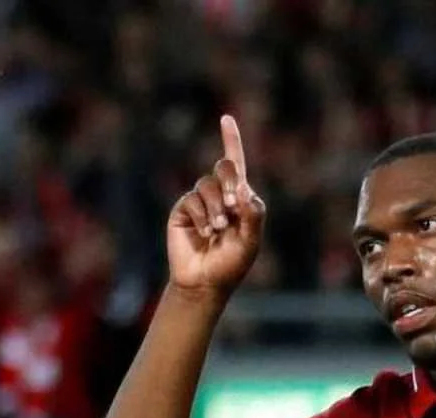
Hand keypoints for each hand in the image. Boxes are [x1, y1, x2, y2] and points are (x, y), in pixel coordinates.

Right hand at [166, 115, 265, 297]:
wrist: (205, 282)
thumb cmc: (231, 264)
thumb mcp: (250, 242)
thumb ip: (253, 215)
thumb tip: (244, 189)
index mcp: (240, 199)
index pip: (236, 165)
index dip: (231, 140)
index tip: (226, 118)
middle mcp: (220, 195)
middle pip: (223, 168)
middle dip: (229, 182)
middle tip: (234, 205)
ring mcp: (200, 202)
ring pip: (207, 185)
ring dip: (216, 207)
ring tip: (218, 230)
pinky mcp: (182, 210)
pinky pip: (192, 200)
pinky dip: (201, 216)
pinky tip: (204, 233)